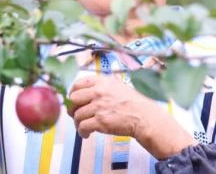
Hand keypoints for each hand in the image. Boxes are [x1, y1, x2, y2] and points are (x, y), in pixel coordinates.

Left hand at [68, 75, 196, 158]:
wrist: (144, 117)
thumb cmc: (132, 102)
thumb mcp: (116, 86)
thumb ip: (100, 86)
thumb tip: (83, 92)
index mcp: (101, 82)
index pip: (77, 84)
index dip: (72, 93)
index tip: (73, 101)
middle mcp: (98, 92)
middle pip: (73, 99)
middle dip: (72, 108)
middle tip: (76, 115)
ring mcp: (99, 107)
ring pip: (77, 115)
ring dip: (77, 123)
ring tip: (83, 127)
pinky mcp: (101, 122)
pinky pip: (83, 127)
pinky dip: (82, 132)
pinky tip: (86, 134)